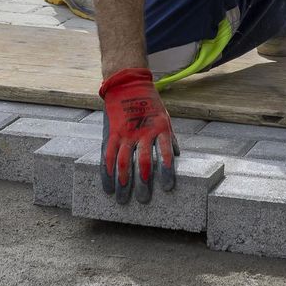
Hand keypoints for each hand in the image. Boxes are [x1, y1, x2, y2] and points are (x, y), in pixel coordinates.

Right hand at [99, 67, 180, 203]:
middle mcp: (143, 132)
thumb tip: (177, 157)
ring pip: (123, 162)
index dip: (167, 171)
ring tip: (122, 199)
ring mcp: (125, 133)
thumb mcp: (165, 118)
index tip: (168, 188)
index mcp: (160, 128)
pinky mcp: (111, 133)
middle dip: (143, 183)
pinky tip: (107, 186)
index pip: (166, 153)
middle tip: (144, 200)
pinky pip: (107, 156)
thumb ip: (170, 138)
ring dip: (123, 183)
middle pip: (144, 161)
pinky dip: (107, 172)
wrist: (128, 85)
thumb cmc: (149, 105)